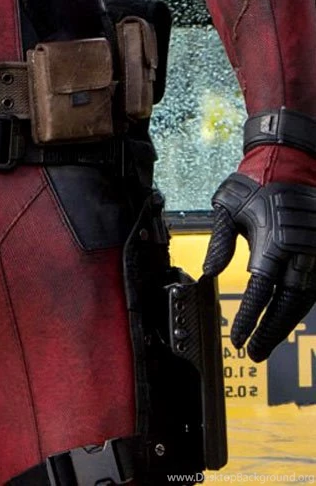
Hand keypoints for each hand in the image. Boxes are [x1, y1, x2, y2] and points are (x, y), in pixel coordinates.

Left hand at [203, 172, 315, 361]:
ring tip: (266, 341)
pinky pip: (310, 287)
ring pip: (302, 300)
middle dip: (270, 332)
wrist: (288, 162)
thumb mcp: (229, 207)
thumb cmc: (256, 183)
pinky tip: (284, 317)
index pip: (261, 290)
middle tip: (255, 352)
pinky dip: (297, 306)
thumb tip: (209, 272)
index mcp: (275, 242)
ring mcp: (314, 254)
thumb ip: (220, 242)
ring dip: (284, 323)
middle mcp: (299, 252)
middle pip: (287, 304)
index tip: (240, 338)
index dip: (251, 319)